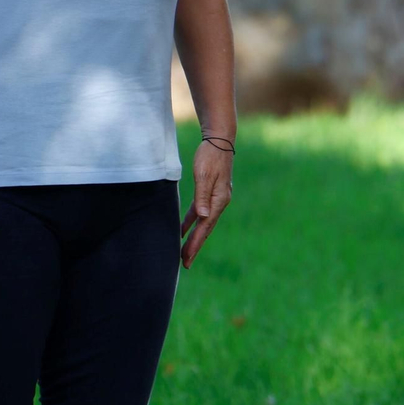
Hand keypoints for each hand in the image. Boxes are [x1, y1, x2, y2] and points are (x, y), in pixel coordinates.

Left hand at [181, 139, 232, 268]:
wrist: (220, 140)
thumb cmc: (210, 156)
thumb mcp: (204, 175)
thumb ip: (202, 196)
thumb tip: (202, 217)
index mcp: (219, 200)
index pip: (205, 227)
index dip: (195, 243)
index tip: (186, 258)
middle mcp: (219, 202)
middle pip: (205, 229)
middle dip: (195, 246)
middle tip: (185, 264)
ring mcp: (215, 199)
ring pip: (203, 223)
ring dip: (194, 237)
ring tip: (184, 252)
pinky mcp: (209, 193)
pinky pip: (199, 213)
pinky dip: (191, 222)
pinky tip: (183, 230)